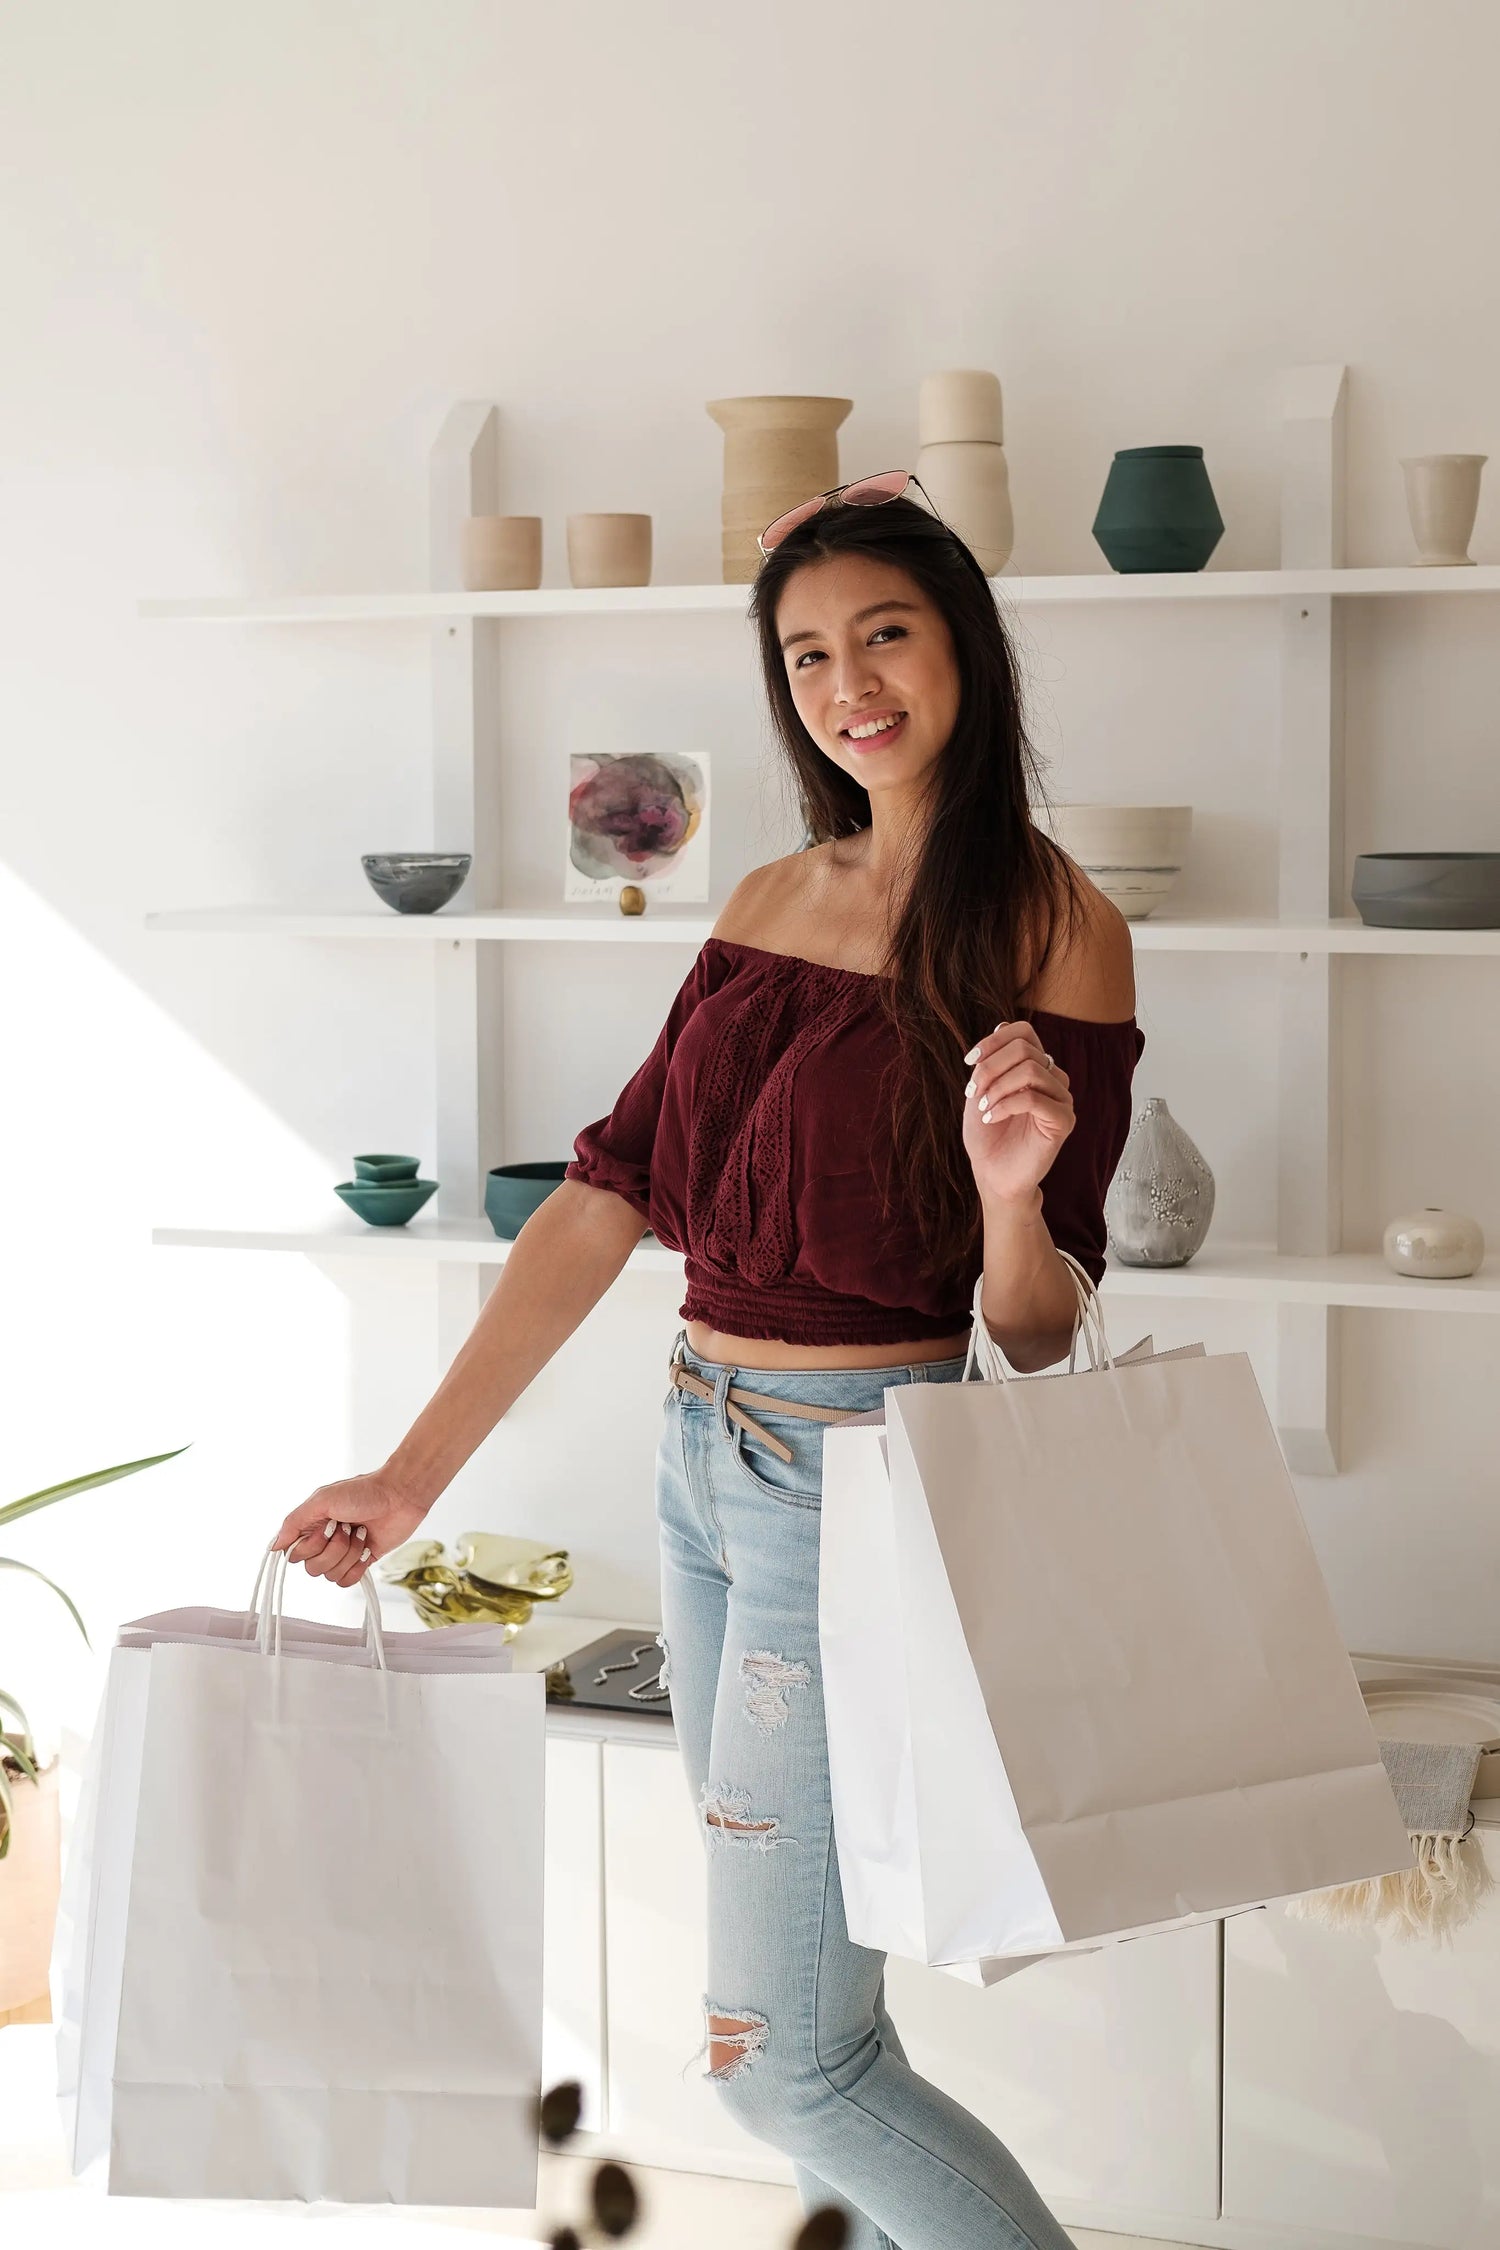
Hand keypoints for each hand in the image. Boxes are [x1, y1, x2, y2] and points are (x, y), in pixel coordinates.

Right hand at [270, 1471, 428, 1588]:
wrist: (400, 1496)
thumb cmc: (363, 1492)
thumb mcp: (322, 1499)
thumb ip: (294, 1522)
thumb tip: (275, 1546)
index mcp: (311, 1526)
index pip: (295, 1555)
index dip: (312, 1546)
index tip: (328, 1525)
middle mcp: (324, 1542)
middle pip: (313, 1569)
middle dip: (334, 1549)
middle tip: (348, 1527)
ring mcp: (343, 1553)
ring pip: (331, 1576)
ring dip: (349, 1554)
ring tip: (361, 1533)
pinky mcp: (361, 1562)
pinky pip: (347, 1582)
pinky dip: (358, 1566)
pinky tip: (367, 1548)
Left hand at [961, 1019, 1074, 1205]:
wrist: (992, 1175)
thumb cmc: (987, 1136)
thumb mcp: (980, 1091)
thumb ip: (990, 1062)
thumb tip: (1001, 1025)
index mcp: (1034, 1068)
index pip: (1024, 1032)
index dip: (994, 1041)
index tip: (969, 1062)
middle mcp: (1053, 1079)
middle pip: (1025, 1049)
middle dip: (991, 1067)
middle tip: (973, 1093)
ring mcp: (1061, 1099)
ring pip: (1030, 1070)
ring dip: (997, 1087)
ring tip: (983, 1108)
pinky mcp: (1064, 1121)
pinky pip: (1035, 1098)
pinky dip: (1006, 1105)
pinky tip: (990, 1117)